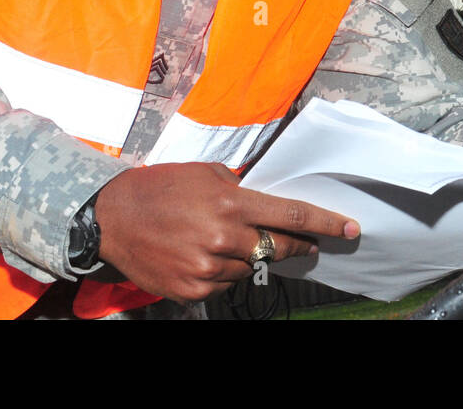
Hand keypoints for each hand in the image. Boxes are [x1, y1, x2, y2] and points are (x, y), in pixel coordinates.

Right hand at [94, 162, 359, 302]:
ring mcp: (209, 268)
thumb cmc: (160, 188)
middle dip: (298, 245)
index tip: (350, 229)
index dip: (325, 224)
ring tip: (221, 239)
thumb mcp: (206, 173)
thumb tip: (267, 202)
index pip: (291, 216)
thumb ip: (241, 189)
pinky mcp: (193, 289)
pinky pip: (226, 283)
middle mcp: (224, 238)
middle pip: (279, 247)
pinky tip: (203, 254)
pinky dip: (224, 270)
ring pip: (251, 267)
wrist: (112, 219)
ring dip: (248, 255)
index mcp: (230, 203)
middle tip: (308, 244)